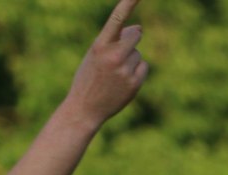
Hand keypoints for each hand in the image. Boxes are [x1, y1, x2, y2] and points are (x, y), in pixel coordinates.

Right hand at [63, 0, 149, 130]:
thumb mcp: (95, 55)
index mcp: (99, 46)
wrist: (84, 110)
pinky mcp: (134, 83)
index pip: (118, 18)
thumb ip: (115, 39)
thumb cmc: (88, 78)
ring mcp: (125, 70)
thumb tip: (139, 28)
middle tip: (118, 54)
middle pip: (136, 35)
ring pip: (138, 54)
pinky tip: (121, 83)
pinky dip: (136, 73)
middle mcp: (113, 56)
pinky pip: (143, 67)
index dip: (129, 2)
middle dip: (131, 40)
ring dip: (130, 61)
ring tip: (113, 76)